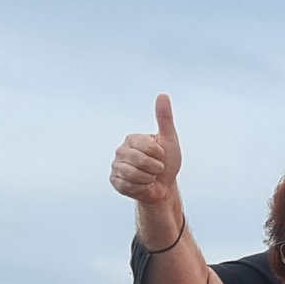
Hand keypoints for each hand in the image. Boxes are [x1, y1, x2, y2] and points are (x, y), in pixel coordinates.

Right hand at [111, 94, 184, 214]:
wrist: (163, 187)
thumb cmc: (167, 163)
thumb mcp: (169, 139)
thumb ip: (165, 118)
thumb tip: (163, 95)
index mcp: (132, 139)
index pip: (147, 146)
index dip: (159, 154)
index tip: (161, 156)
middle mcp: (121, 151)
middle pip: (140, 160)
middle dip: (155, 168)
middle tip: (156, 169)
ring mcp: (116, 166)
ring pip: (134, 174)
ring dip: (148, 178)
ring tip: (149, 177)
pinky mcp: (115, 181)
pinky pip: (128, 185)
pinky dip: (140, 187)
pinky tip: (142, 185)